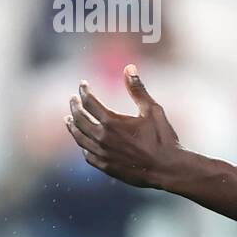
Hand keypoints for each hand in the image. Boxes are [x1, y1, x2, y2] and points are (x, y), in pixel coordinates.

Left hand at [66, 64, 182, 188]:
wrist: (168, 169)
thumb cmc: (163, 138)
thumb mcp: (153, 110)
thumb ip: (138, 90)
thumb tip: (129, 67)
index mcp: (112, 121)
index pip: (89, 101)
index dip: (85, 91)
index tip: (83, 85)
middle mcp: (102, 137)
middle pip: (79, 119)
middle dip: (74, 107)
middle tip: (73, 100)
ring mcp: (102, 153)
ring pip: (79, 138)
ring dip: (72, 126)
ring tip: (69, 120)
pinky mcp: (106, 166)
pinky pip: (87, 154)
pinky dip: (83, 146)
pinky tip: (84, 142)